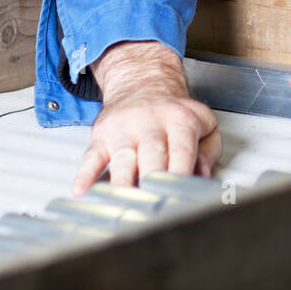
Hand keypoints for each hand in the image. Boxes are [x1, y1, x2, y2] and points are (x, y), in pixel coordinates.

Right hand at [70, 40, 221, 195]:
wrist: (143, 79)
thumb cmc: (174, 109)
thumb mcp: (203, 122)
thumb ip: (208, 152)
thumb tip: (202, 177)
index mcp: (179, 121)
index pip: (182, 153)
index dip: (181, 178)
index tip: (179, 200)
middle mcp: (151, 123)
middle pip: (152, 158)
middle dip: (152, 185)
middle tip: (154, 210)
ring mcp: (125, 129)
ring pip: (123, 160)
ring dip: (123, 186)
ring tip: (124, 208)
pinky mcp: (102, 135)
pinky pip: (91, 156)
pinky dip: (85, 174)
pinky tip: (82, 190)